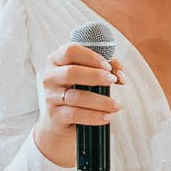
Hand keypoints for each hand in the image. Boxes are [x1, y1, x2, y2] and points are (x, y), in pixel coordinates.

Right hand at [32, 44, 122, 167]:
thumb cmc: (80, 90)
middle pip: (71, 72)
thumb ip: (107, 68)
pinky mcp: (55, 115)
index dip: (91, 57)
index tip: (108, 66)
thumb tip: (120, 75)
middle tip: (113, 80)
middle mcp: (50, 77)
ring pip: (77, 97)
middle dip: (96, 76)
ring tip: (117, 105)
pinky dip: (94, 116)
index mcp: (57, 60)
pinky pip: (75, 114)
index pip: (70, 51)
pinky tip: (107, 117)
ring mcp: (50, 97)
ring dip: (101, 101)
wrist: (62, 120)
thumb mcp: (91, 75)